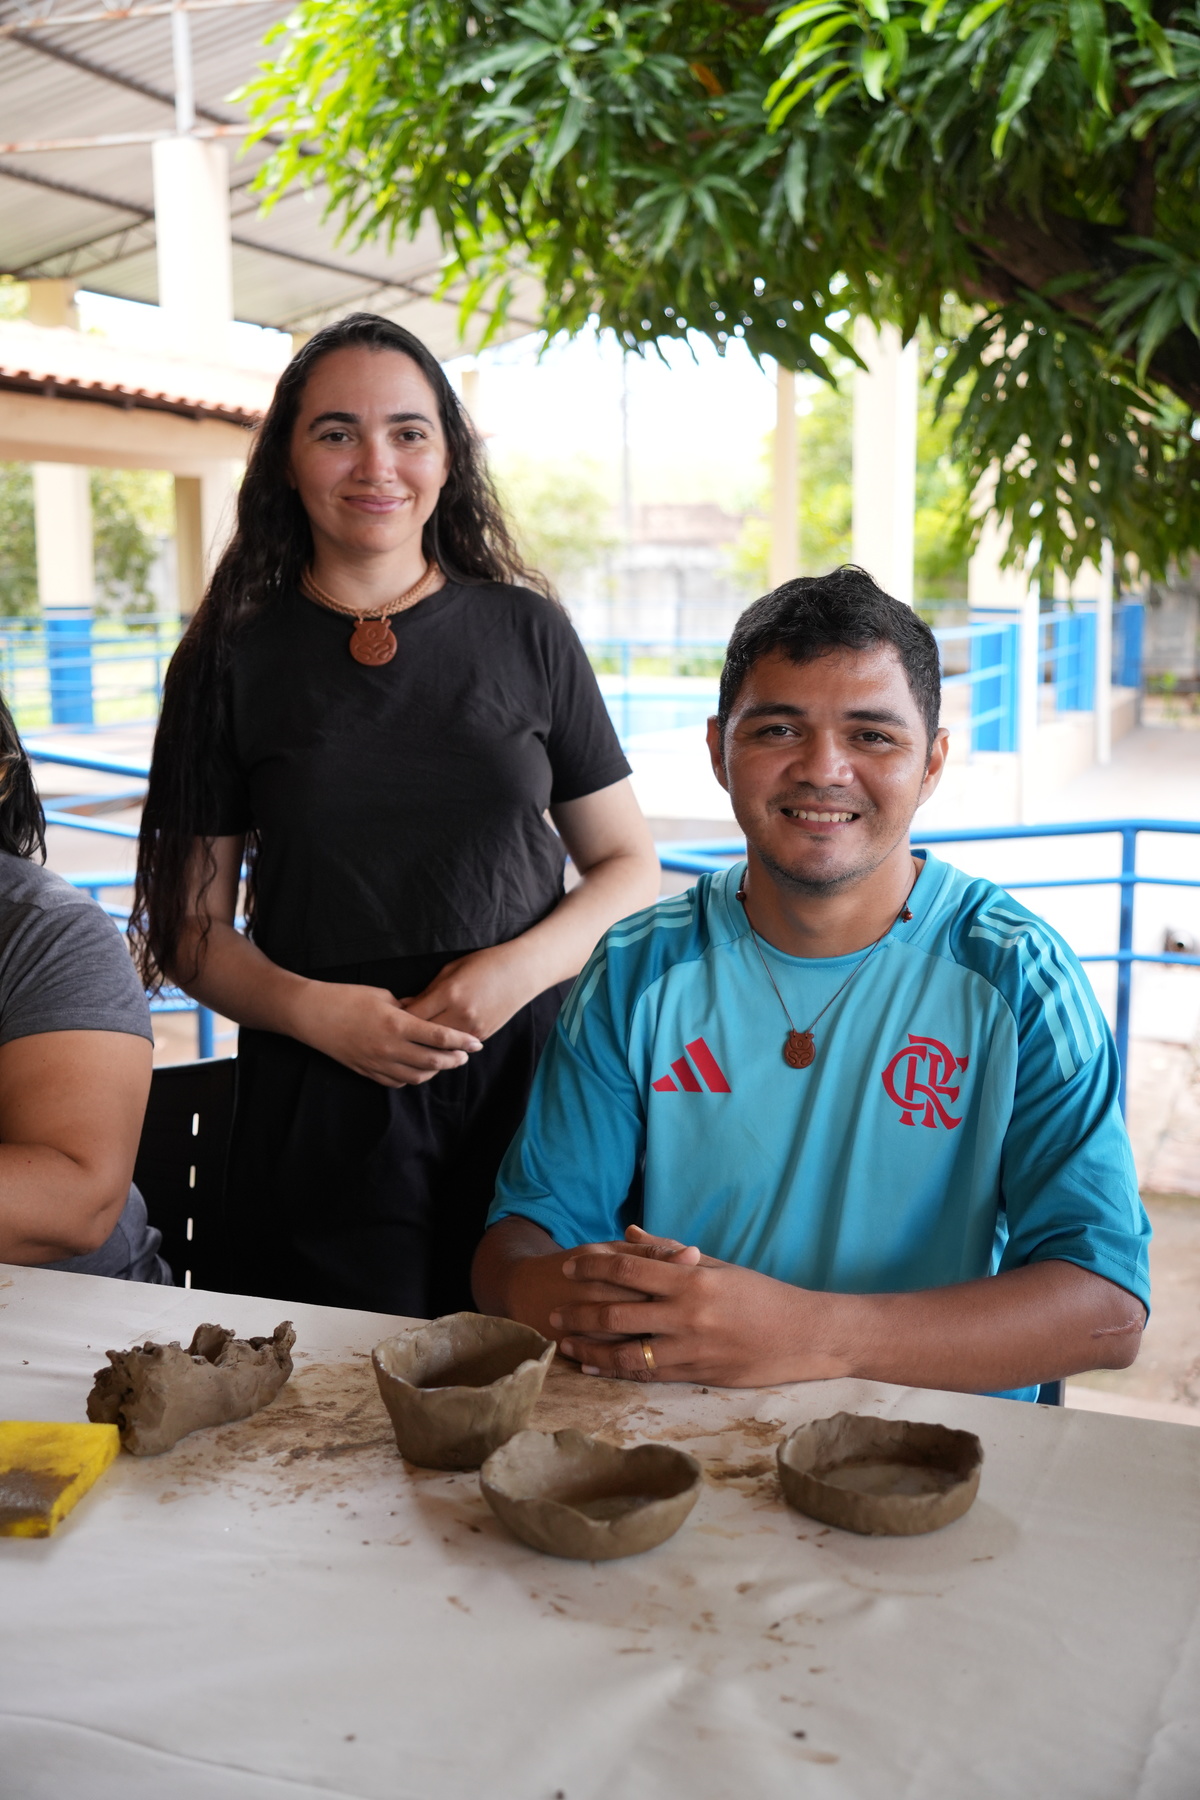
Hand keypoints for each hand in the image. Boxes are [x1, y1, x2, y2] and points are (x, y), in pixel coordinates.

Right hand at [292, 980, 481, 1086]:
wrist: (311, 1015)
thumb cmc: (346, 997)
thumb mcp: (382, 995)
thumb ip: (408, 1008)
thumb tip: (426, 1014)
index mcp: (396, 1024)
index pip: (439, 1037)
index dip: (461, 1041)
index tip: (476, 1043)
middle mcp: (389, 1048)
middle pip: (433, 1062)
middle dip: (454, 1060)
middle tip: (465, 1055)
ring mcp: (377, 1063)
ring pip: (416, 1076)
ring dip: (435, 1071)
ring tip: (445, 1062)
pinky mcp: (366, 1071)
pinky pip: (396, 1081)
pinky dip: (412, 1077)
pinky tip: (418, 1070)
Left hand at [403, 942, 539, 1040]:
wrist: (522, 971)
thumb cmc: (485, 963)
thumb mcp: (451, 970)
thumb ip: (427, 991)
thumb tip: (404, 1008)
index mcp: (449, 993)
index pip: (413, 1016)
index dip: (398, 1020)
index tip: (389, 1020)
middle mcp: (461, 1014)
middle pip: (423, 1036)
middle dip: (409, 1036)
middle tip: (395, 1036)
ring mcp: (473, 1028)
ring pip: (440, 1047)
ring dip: (426, 1046)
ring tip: (411, 1044)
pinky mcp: (483, 1035)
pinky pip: (457, 1047)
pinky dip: (445, 1046)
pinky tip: (434, 1045)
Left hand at [551, 1226, 838, 1386]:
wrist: (806, 1336)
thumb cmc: (763, 1295)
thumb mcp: (719, 1267)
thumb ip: (670, 1252)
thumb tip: (630, 1232)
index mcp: (692, 1280)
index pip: (628, 1269)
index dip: (593, 1266)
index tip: (569, 1265)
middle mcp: (687, 1315)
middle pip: (616, 1313)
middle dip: (579, 1311)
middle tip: (552, 1309)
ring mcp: (691, 1350)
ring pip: (625, 1351)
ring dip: (589, 1346)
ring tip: (564, 1340)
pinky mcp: (696, 1376)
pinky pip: (646, 1374)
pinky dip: (614, 1370)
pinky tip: (593, 1366)